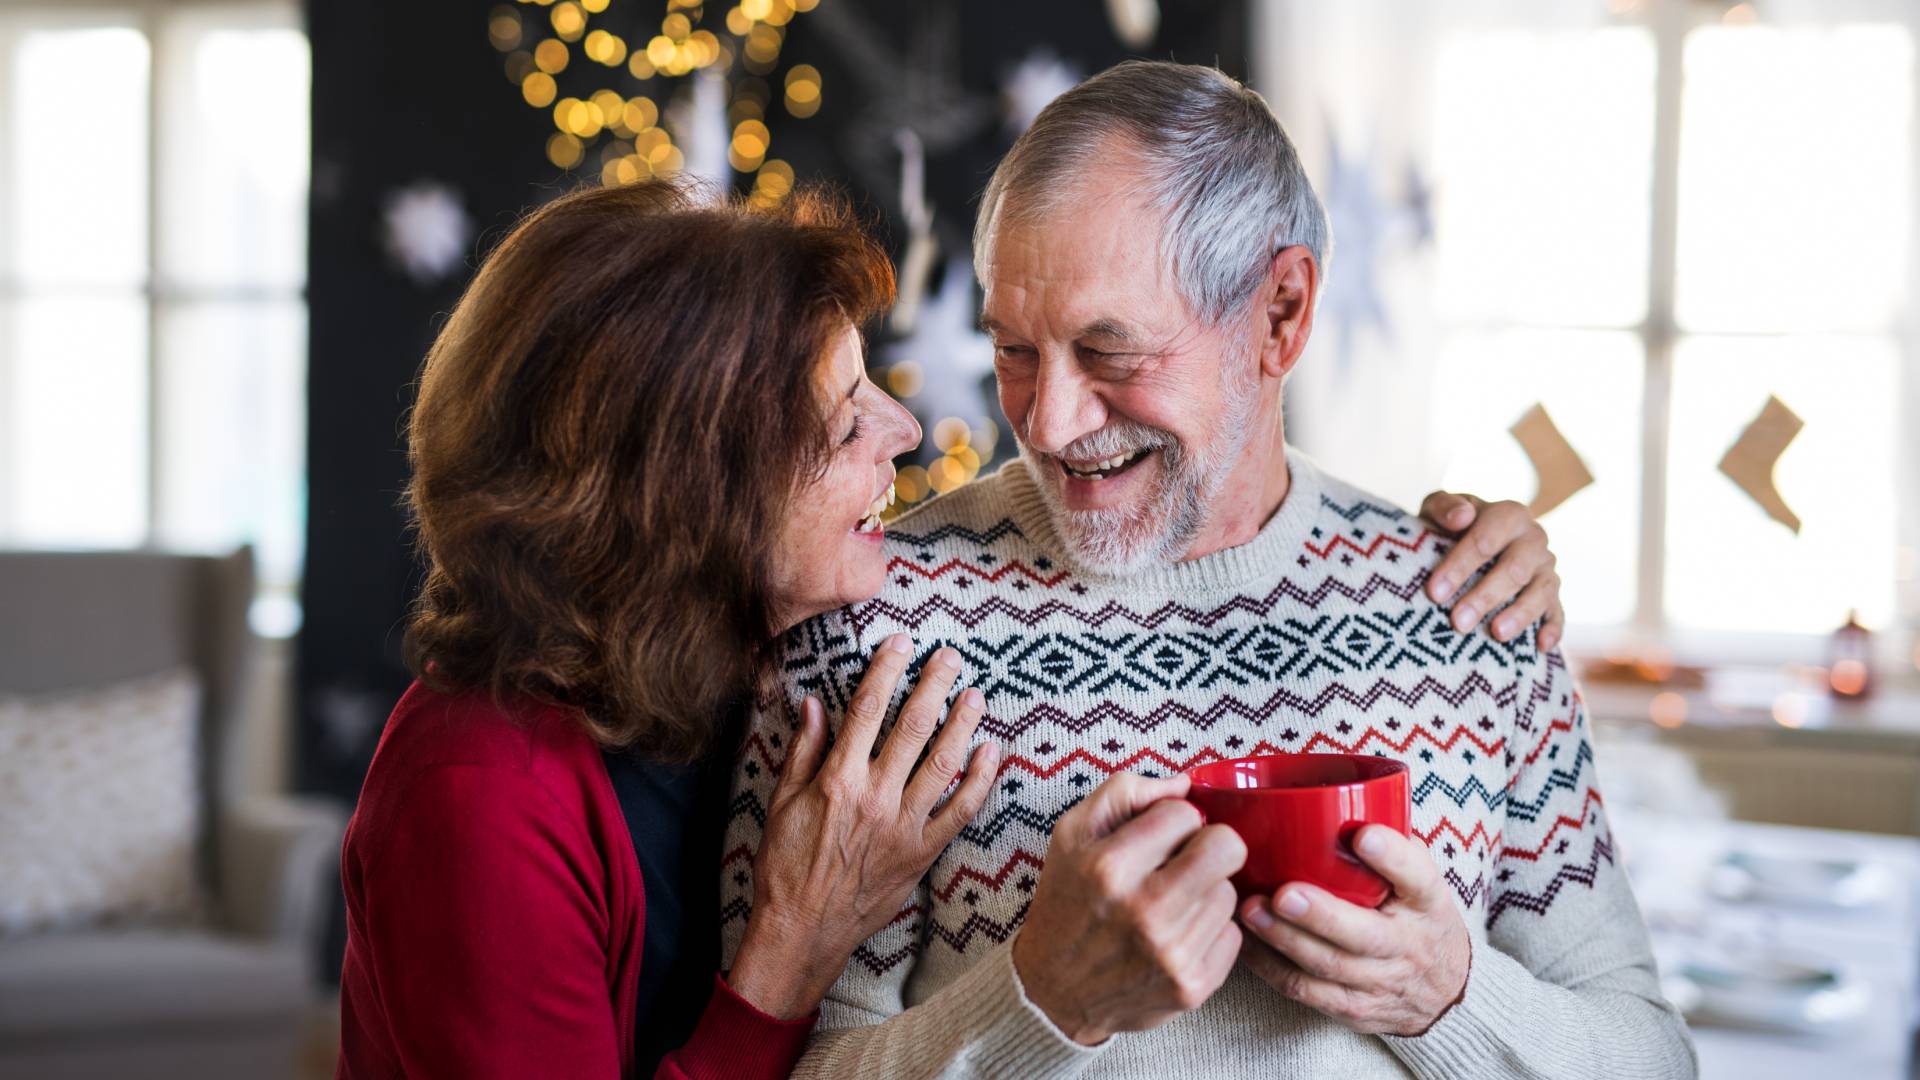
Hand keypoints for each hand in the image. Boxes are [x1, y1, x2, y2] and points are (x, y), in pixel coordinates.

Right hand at [730, 634, 1000, 1018]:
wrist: (803, 929)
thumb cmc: (786, 865)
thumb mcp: (781, 802)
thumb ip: (803, 750)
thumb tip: (815, 702)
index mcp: (837, 779)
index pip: (868, 708)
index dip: (887, 669)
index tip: (901, 643)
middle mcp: (875, 797)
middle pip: (913, 726)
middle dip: (934, 685)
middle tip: (951, 657)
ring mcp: (904, 826)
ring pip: (943, 763)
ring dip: (963, 725)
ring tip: (975, 695)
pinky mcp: (923, 853)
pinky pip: (961, 812)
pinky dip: (981, 781)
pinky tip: (992, 753)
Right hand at [1011, 773, 1246, 1044]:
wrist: (1053, 991)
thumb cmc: (1067, 903)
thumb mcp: (1071, 835)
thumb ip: (1123, 793)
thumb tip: (1183, 784)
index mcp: (1110, 866)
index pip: (1184, 813)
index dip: (1173, 818)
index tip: (1158, 836)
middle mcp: (1144, 911)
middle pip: (1227, 849)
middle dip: (1210, 845)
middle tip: (1187, 859)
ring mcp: (1172, 954)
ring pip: (1230, 893)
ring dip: (1205, 892)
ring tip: (1170, 903)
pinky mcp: (1192, 987)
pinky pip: (1232, 936)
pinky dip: (1208, 932)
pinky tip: (1177, 935)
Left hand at [1236, 825, 1470, 1036]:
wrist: (1444, 993)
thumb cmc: (1418, 919)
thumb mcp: (1422, 881)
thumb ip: (1393, 847)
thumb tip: (1341, 801)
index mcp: (1428, 902)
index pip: (1419, 877)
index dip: (1393, 857)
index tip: (1364, 834)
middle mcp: (1408, 945)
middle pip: (1365, 935)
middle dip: (1321, 915)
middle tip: (1282, 892)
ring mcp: (1381, 983)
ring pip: (1329, 966)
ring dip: (1285, 940)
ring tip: (1250, 911)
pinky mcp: (1353, 1009)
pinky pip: (1307, 991)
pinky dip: (1272, 968)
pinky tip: (1247, 942)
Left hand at [1418, 491, 1563, 650]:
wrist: (1471, 539)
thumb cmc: (1450, 526)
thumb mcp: (1439, 509)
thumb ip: (1445, 507)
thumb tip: (1462, 517)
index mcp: (1508, 515)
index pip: (1484, 541)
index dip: (1459, 566)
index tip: (1435, 592)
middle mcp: (1533, 539)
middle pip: (1513, 570)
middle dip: (1485, 597)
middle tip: (1458, 621)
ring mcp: (1546, 568)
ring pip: (1540, 592)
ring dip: (1520, 614)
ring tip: (1496, 634)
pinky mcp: (1553, 594)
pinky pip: (1559, 612)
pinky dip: (1553, 628)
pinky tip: (1541, 647)